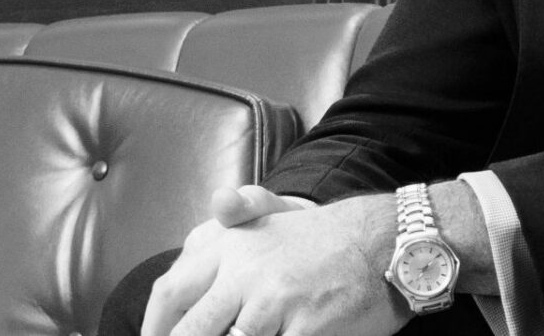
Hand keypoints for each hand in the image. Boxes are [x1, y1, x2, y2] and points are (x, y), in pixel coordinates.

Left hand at [141, 192, 409, 335]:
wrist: (387, 240)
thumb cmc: (324, 241)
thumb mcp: (268, 224)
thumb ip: (226, 229)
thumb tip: (203, 218)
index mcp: (229, 245)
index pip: (170, 293)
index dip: (155, 328)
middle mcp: (245, 271)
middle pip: (190, 331)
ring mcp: (275, 302)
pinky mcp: (305, 327)